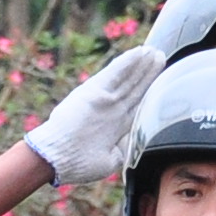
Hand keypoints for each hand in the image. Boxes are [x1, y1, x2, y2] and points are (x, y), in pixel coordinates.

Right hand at [26, 40, 169, 181]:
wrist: (55, 157)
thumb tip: (133, 145)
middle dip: (148, 73)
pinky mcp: (96, 93)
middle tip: (160, 56)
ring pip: (129, 80)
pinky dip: (126, 63)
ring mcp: (104, 100)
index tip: (156, 81)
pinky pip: (115, 74)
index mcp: (115, 125)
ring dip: (142, 65)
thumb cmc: (75, 164)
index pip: (135, 103)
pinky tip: (138, 52)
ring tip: (155, 52)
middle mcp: (111, 109)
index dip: (146, 91)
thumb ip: (123, 151)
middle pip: (135, 88)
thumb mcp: (108, 161)